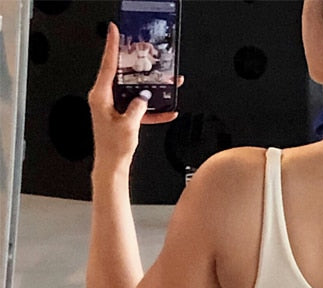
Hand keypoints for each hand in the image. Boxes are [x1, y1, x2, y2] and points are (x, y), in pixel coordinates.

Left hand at [88, 23, 180, 167]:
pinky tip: (168, 112)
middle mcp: (104, 98)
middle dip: (138, 66)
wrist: (112, 166)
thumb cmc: (114, 148)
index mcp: (100, 96)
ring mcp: (113, 107)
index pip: (108, 66)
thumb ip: (138, 106)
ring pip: (134, 92)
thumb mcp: (129, 125)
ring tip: (166, 83)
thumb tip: (145, 96)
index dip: (112, 47)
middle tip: (146, 54)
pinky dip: (152, 110)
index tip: (115, 31)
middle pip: (123, 76)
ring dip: (150, 90)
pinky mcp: (122, 116)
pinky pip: (139, 108)